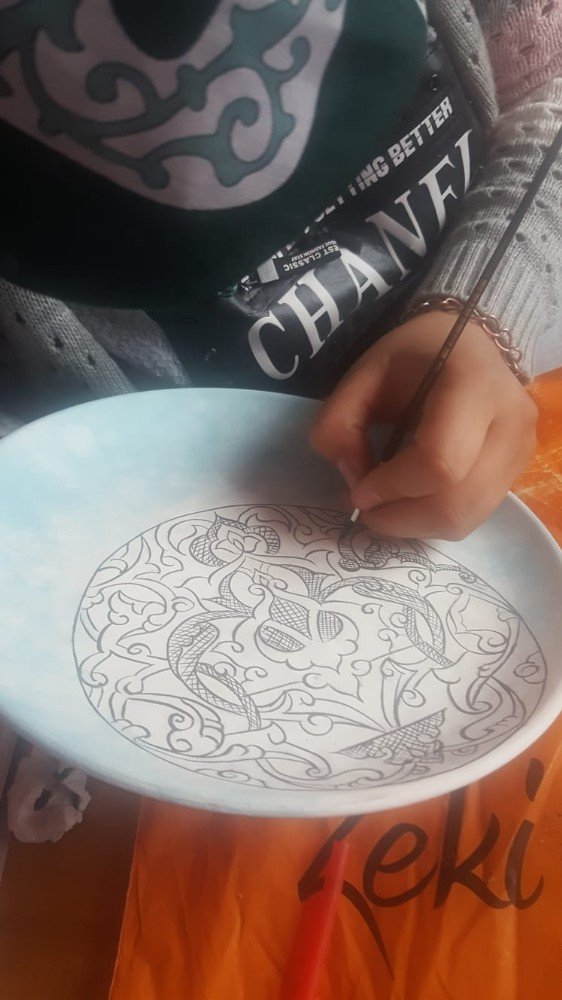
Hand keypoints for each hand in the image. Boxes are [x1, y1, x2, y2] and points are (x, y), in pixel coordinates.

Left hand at [309, 310, 537, 539]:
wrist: (465, 347)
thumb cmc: (413, 356)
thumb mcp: (364, 373)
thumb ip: (339, 422)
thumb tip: (352, 478)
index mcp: (475, 384)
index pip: (439, 461)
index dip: (393, 487)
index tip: (358, 490)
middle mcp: (511, 421)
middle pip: (457, 502)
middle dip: (401, 518)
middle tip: (365, 510)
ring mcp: (521, 450)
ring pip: (467, 518)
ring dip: (415, 524)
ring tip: (385, 506)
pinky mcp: (517, 472)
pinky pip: (473, 515)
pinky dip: (433, 519)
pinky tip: (411, 500)